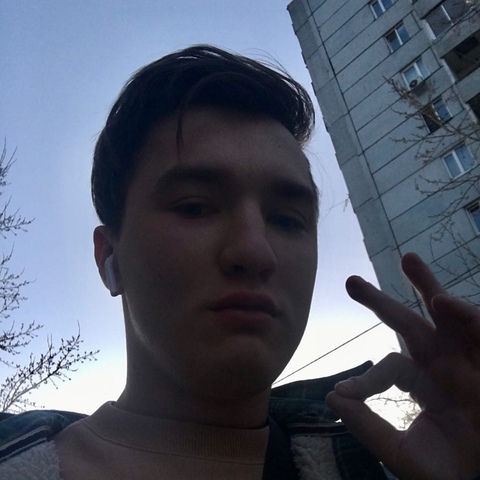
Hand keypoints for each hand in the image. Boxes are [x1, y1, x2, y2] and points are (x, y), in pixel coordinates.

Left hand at [326, 252, 479, 479]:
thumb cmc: (449, 468)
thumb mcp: (402, 452)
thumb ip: (368, 428)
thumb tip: (332, 398)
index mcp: (421, 380)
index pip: (388, 367)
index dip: (365, 380)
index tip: (344, 391)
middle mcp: (442, 362)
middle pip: (408, 323)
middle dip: (381, 301)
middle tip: (350, 282)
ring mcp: (467, 359)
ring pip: (447, 313)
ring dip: (428, 285)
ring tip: (407, 259)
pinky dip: (467, 315)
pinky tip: (444, 302)